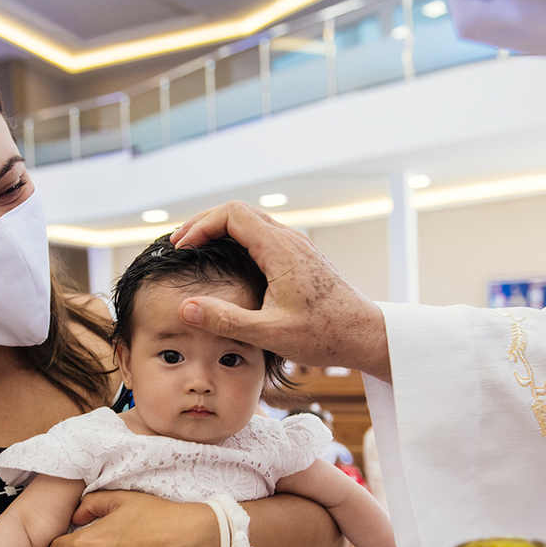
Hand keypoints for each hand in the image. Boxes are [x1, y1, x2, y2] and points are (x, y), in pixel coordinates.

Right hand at [170, 201, 390, 378]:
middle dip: (204, 223)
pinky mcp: (301, 257)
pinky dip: (238, 239)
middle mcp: (290, 239)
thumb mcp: (269, 333)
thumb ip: (225, 319)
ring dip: (221, 230)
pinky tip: (228, 261)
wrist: (366, 334)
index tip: (181, 247)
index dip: (200, 226)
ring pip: (252, 221)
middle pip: (239, 211)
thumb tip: (185, 308)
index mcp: (280, 249)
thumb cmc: (324, 335)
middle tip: (179, 244)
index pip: (231, 214)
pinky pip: (264, 235)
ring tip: (197, 249)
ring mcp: (297, 246)